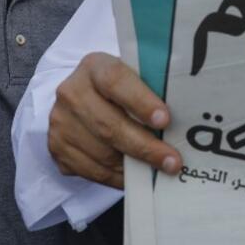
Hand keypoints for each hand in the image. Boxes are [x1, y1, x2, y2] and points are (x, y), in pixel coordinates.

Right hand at [48, 52, 181, 187]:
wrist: (80, 94)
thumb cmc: (120, 86)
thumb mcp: (132, 76)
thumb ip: (150, 89)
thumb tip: (186, 121)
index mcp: (95, 66)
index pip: (116, 81)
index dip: (141, 101)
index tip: (165, 120)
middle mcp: (71, 92)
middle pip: (109, 125)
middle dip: (145, 147)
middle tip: (173, 161)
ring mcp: (60, 121)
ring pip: (101, 152)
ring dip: (134, 167)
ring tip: (161, 171)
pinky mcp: (57, 147)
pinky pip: (91, 170)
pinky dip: (117, 178)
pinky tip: (136, 178)